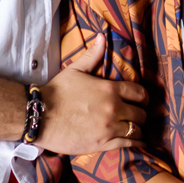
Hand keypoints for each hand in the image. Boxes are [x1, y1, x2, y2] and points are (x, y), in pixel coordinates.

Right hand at [34, 34, 148, 153]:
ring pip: (136, 130)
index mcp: (110, 89)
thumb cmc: (57, 92)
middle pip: (141, 114)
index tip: (142, 101)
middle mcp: (113, 108)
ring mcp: (109, 127)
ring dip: (137, 129)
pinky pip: (128, 145)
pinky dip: (135, 144)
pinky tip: (136, 143)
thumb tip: (102, 37)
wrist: (39, 115)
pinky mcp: (102, 143)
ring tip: (135, 130)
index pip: (140, 93)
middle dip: (141, 114)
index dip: (144, 97)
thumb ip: (92, 55)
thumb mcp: (75, 70)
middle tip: (137, 116)